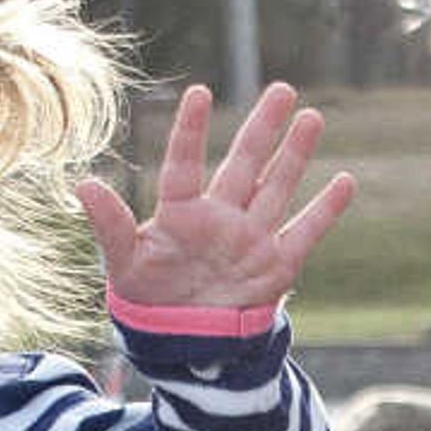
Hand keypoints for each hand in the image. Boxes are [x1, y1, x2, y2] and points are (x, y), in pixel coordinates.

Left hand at [75, 82, 356, 315]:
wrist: (182, 342)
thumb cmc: (147, 296)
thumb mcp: (123, 263)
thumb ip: (110, 225)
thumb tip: (84, 184)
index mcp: (181, 214)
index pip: (185, 164)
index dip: (191, 131)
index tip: (200, 93)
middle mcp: (220, 218)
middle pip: (245, 164)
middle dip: (263, 128)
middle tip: (281, 88)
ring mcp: (251, 239)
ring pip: (277, 188)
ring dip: (295, 154)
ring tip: (312, 116)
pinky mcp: (275, 266)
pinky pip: (305, 233)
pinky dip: (325, 210)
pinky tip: (346, 181)